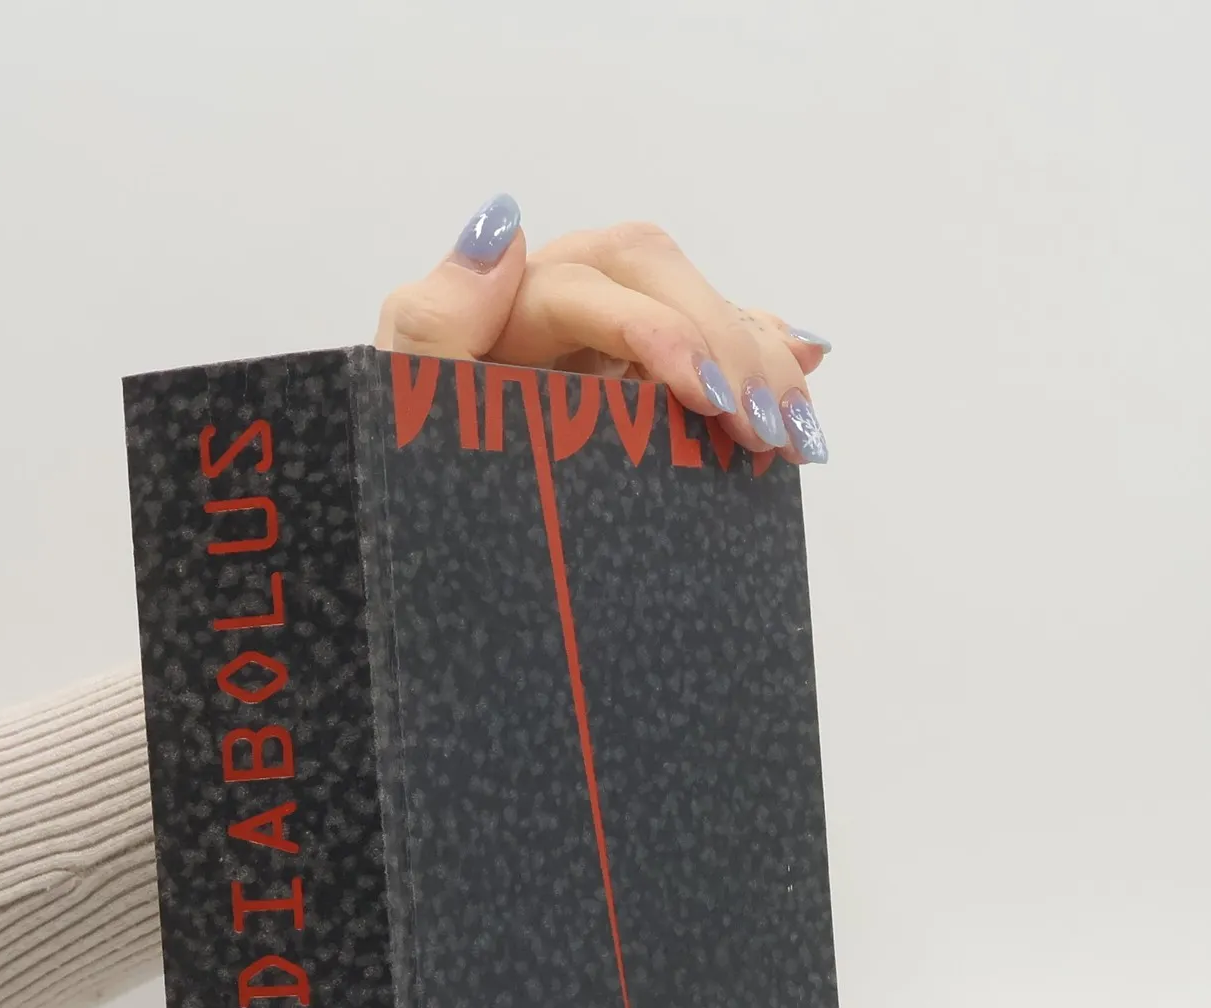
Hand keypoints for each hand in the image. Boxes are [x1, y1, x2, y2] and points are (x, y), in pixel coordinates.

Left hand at [373, 194, 829, 463]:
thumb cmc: (410, 497)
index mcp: (494, 312)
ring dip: (758, 352)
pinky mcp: (637, 382)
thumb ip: (432, 331)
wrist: (420, 574)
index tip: (702, 394)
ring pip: (693, 301)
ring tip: (791, 429)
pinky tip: (807, 366)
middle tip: (760, 429)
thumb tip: (503, 231)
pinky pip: (710, 340)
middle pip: (653, 271)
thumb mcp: (403, 423)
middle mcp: (551, 309)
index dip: (655, 328)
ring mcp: (599, 344)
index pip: (590, 286)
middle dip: (720, 340)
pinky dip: (764, 349)